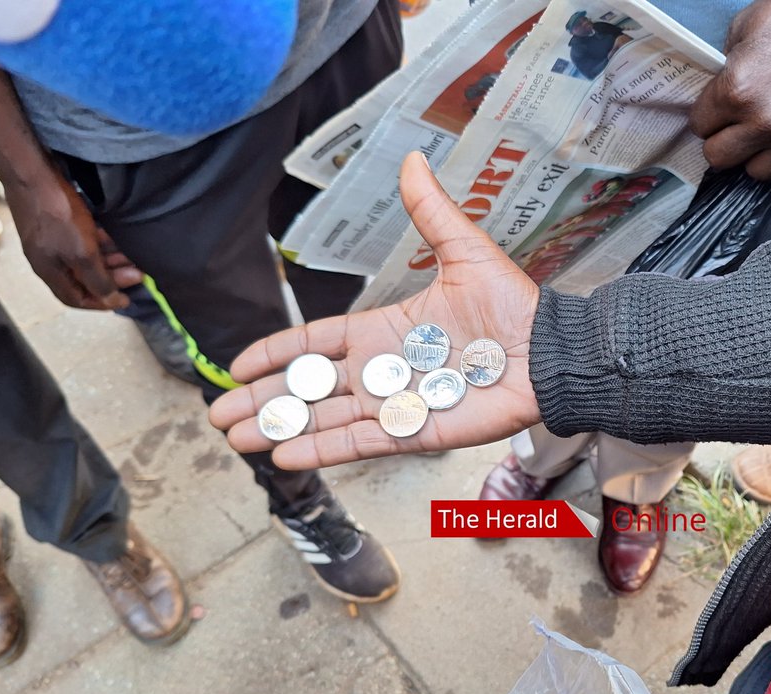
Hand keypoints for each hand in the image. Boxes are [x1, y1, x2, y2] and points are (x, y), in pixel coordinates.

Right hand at [4, 167, 139, 309]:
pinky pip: (84, 241)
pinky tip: (118, 239)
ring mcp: (53, 240)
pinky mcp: (58, 223)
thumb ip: (97, 280)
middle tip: (139, 273)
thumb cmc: (59, 217)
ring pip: (87, 259)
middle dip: (113, 279)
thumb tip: (112, 301)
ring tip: (134, 257)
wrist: (33, 174)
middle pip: (85, 279)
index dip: (102, 302)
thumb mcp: (82, 254)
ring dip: (111, 260)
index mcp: (50, 272)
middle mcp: (50, 259)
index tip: (127, 298)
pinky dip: (102, 244)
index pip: (77, 299)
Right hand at [209, 152, 541, 469]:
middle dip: (265, 401)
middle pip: (311, 388)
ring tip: (236, 438)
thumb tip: (412, 160)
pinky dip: (325, 450)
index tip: (238, 366)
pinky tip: (286, 456)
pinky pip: (364, 443)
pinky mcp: (418, 433)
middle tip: (218, 413)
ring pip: (327, 419)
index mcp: (386, 330)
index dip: (278, 354)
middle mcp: (384, 370)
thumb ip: (431, 212)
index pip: (318, 344)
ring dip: (282, 429)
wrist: (551, 351)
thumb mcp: (464, 251)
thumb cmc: (514, 305)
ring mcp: (398, 404)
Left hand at [689, 0, 770, 178]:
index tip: (717, 110)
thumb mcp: (748, 26)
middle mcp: (765, 123)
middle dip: (723, 140)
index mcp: (737, 91)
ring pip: (756, 171)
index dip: (707, 115)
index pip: (699, 126)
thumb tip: (717, 87)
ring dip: (756, 153)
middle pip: (719, 158)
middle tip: (736, 124)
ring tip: (767, 130)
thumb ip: (724, 63)